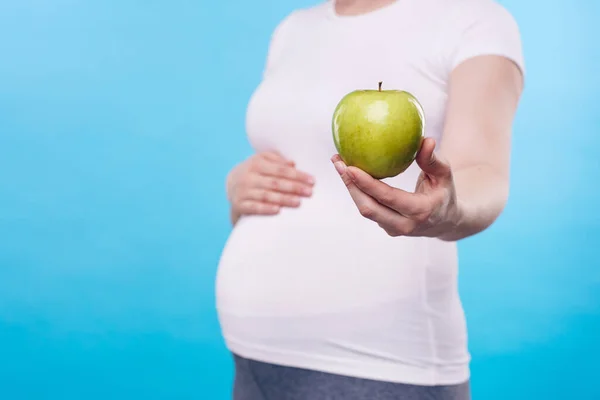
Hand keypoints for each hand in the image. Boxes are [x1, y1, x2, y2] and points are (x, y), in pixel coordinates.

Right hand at [227, 151, 314, 217]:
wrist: (231, 185)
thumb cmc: (254, 172)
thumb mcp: (262, 161)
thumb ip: (277, 160)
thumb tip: (293, 164)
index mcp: (256, 163)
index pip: (280, 170)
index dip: (297, 175)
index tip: (312, 181)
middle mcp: (248, 176)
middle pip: (275, 183)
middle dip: (294, 188)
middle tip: (309, 192)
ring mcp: (243, 191)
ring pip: (266, 195)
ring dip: (283, 199)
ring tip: (298, 202)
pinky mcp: (239, 204)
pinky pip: (254, 207)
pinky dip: (266, 209)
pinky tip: (278, 210)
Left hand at [331, 138, 459, 237]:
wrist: (446, 222)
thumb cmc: (444, 192)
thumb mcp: (445, 175)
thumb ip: (433, 160)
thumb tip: (425, 139)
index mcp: (420, 211)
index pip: (388, 198)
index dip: (366, 184)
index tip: (350, 166)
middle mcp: (404, 224)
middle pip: (368, 208)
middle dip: (350, 185)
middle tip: (338, 161)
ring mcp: (393, 229)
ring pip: (365, 209)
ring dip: (350, 187)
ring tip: (338, 163)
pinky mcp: (386, 227)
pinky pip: (368, 208)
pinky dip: (357, 191)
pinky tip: (349, 172)